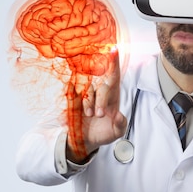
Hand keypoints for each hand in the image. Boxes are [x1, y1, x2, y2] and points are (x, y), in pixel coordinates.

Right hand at [66, 48, 126, 162]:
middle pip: (101, 87)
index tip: (114, 50)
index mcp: (113, 97)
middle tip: (100, 114)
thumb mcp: (116, 132)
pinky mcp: (74, 101)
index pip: (114, 76)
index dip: (114, 63)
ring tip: (89, 115)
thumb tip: (119, 116)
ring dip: (88, 103)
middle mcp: (100, 93)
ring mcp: (86, 96)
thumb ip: (120, 124)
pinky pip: (72, 94)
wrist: (87, 141)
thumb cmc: (105, 133)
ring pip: (87, 91)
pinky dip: (73, 95)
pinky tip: (76, 104)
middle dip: (101, 100)